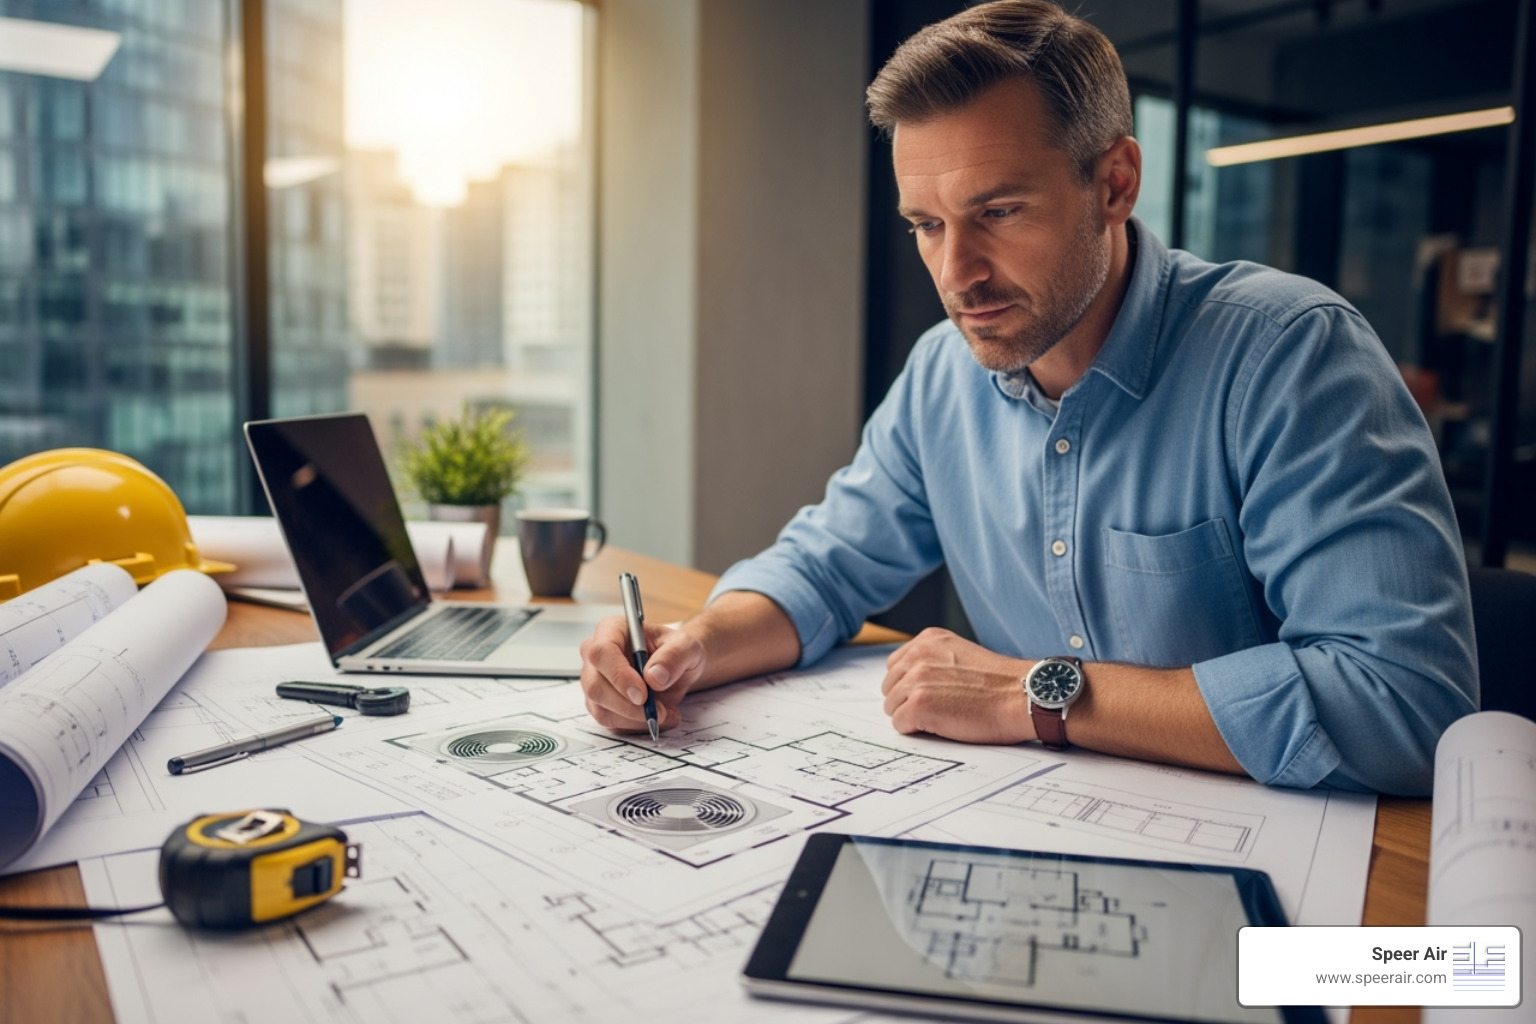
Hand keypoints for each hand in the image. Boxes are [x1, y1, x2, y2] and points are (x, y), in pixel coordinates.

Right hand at [579, 616, 705, 733]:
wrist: (677, 668)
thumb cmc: (676, 650)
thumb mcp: (686, 646)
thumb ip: (674, 656)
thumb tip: (654, 677)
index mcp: (611, 630)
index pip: (601, 652)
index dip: (619, 676)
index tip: (642, 695)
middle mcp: (596, 656)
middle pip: (595, 685)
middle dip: (627, 705)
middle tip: (659, 711)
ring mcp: (595, 681)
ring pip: (601, 709)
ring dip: (635, 719)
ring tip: (666, 713)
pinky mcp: (601, 704)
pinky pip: (611, 722)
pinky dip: (636, 726)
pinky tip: (659, 717)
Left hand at [881, 628, 1034, 743]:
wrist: (1022, 697)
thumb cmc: (1000, 684)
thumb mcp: (961, 654)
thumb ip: (933, 660)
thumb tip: (907, 680)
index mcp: (928, 639)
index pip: (895, 665)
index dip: (911, 684)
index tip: (933, 693)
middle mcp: (918, 655)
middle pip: (890, 687)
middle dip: (908, 700)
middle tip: (940, 708)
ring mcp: (916, 680)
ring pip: (892, 707)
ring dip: (913, 716)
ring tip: (945, 715)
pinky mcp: (918, 705)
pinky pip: (900, 725)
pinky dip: (918, 731)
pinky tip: (943, 724)